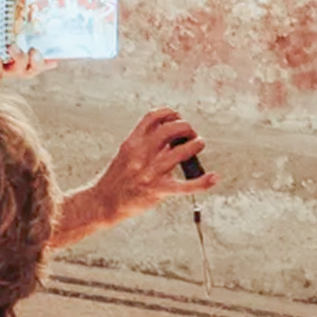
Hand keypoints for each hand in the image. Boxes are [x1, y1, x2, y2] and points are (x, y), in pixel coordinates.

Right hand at [94, 109, 219, 219]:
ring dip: (196, 144)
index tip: (178, 117)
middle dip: (186, 127)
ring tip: (199, 144)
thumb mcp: (126, 156)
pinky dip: (202, 182)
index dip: (170, 113)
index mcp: (132, 143)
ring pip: (181, 152)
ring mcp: (149, 172)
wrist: (103, 203)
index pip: (153, 117)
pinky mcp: (157, 190)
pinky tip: (214, 178)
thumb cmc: (116, 179)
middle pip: (170, 129)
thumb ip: (146, 146)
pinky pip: (184, 186)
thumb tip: (171, 139)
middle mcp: (141, 154)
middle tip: (191, 135)